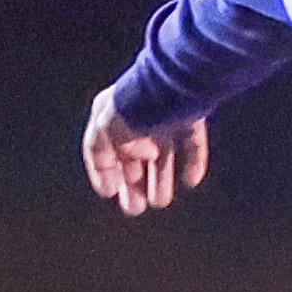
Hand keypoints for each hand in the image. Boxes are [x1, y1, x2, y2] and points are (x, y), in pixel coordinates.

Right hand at [82, 85, 209, 215]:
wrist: (173, 83)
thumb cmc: (135, 104)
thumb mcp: (109, 129)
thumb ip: (111, 149)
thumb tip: (134, 160)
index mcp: (110, 115)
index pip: (100, 147)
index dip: (103, 171)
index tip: (109, 191)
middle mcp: (136, 116)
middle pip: (132, 155)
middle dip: (133, 183)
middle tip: (134, 208)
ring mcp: (164, 115)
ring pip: (162, 153)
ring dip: (160, 178)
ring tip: (160, 201)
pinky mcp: (191, 116)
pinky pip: (191, 143)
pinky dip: (191, 162)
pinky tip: (190, 181)